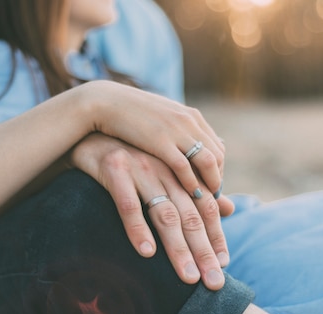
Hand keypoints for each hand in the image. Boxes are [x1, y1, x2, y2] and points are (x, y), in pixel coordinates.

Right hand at [70, 133, 234, 289]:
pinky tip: (146, 252)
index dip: (216, 236)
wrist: (91, 131)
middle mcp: (166, 170)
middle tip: (214, 282)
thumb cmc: (132, 156)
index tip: (224, 264)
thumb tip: (229, 209)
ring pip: (165, 213)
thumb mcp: (168, 170)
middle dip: (203, 251)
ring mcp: (141, 169)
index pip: (206, 207)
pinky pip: (127, 203)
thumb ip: (198, 191)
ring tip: (188, 277)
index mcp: (180, 170)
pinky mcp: (115, 168)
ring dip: (178, 248)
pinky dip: (137, 228)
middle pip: (191, 215)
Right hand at [71, 80, 224, 199]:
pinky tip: (189, 195)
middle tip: (211, 201)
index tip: (210, 189)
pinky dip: (191, 183)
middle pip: (217, 157)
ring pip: (207, 162)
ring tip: (205, 201)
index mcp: (190, 116)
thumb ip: (178, 133)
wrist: (104, 102)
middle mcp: (189, 122)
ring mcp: (176, 131)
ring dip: (210, 184)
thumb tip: (190, 153)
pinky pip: (184, 166)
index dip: (218, 172)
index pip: (217, 148)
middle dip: (217, 181)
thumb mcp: (161, 120)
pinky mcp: (159, 141)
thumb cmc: (129, 116)